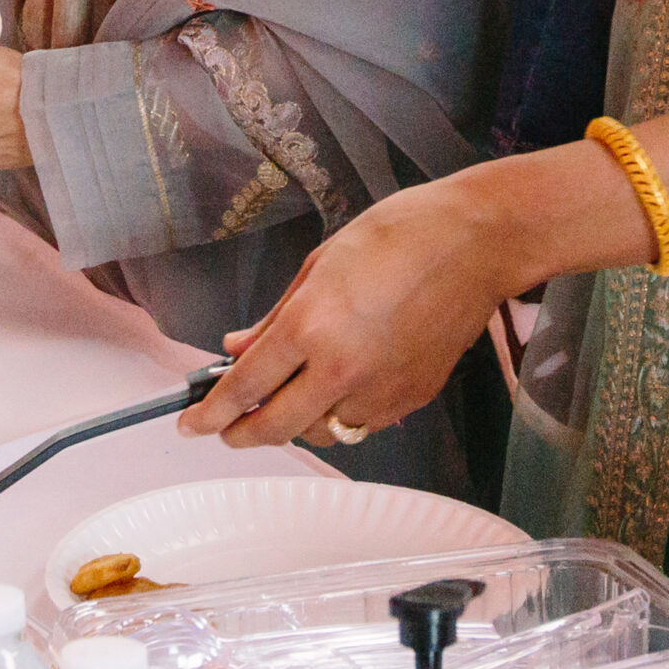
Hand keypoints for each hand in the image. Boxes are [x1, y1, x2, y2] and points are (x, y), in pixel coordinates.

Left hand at [180, 178, 512, 449]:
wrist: (476, 243)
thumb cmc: (402, 234)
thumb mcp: (321, 262)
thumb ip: (277, 315)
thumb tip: (239, 348)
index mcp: (311, 326)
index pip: (245, 387)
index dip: (210, 412)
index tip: (191, 423)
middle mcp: (341, 368)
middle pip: (275, 427)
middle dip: (241, 434)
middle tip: (226, 430)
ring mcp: (379, 390)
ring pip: (319, 432)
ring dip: (294, 424)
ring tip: (286, 401)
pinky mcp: (410, 399)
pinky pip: (360, 425)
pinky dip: (338, 417)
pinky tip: (335, 393)